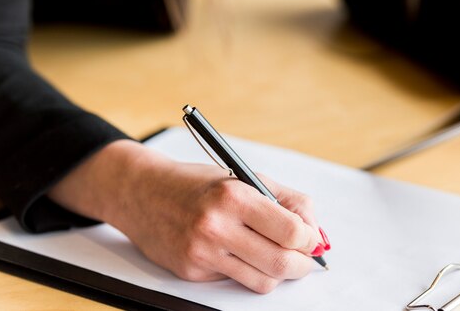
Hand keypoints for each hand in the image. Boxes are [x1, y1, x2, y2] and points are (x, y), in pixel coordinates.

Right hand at [49, 140, 325, 293]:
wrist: (144, 193)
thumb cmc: (199, 184)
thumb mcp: (245, 177)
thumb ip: (287, 200)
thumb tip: (315, 232)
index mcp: (234, 195)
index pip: (290, 231)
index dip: (309, 239)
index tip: (311, 238)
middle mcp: (216, 226)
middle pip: (281, 262)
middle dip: (302, 264)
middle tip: (305, 259)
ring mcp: (201, 253)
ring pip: (262, 281)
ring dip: (278, 273)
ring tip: (276, 256)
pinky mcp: (191, 272)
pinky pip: (236, 281)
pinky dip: (247, 271)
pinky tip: (240, 253)